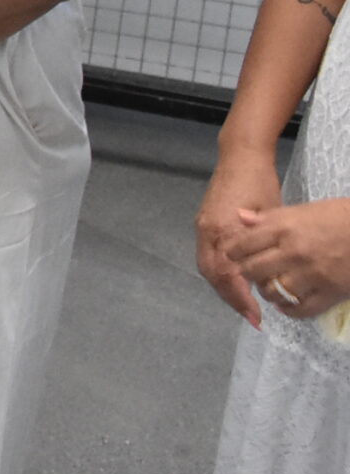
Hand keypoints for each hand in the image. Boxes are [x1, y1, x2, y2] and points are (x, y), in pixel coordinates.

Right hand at [197, 154, 284, 325]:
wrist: (240, 157)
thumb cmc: (261, 183)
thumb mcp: (271, 216)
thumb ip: (263, 246)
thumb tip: (268, 275)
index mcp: (224, 230)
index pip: (228, 274)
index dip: (240, 298)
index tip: (257, 316)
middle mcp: (208, 232)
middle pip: (212, 275)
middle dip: (231, 298)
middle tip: (251, 316)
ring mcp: (202, 227)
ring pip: (207, 267)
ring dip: (224, 288)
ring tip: (243, 303)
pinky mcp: (203, 224)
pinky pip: (207, 256)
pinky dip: (219, 274)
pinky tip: (235, 280)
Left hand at [224, 197, 349, 320]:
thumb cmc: (340, 216)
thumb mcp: (303, 209)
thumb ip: (269, 217)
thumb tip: (239, 217)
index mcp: (284, 228)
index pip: (243, 244)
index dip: (233, 252)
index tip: (233, 256)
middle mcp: (293, 252)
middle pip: (252, 270)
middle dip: (247, 274)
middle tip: (251, 274)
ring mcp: (312, 274)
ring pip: (273, 292)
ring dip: (267, 292)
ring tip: (270, 288)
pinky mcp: (330, 293)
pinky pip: (300, 309)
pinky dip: (289, 310)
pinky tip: (288, 304)